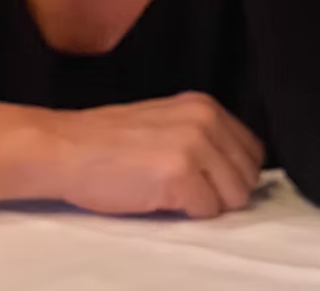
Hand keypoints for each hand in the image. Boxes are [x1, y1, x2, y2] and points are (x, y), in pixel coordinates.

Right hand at [49, 92, 264, 218]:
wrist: (67, 148)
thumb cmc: (109, 142)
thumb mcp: (165, 122)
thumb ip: (202, 136)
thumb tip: (236, 169)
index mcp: (203, 105)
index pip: (252, 150)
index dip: (232, 173)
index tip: (206, 179)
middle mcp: (204, 120)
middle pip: (248, 177)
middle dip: (222, 192)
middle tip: (185, 189)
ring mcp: (194, 145)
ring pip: (234, 197)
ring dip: (207, 204)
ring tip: (172, 192)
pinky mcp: (179, 174)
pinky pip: (207, 212)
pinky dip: (187, 213)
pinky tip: (159, 198)